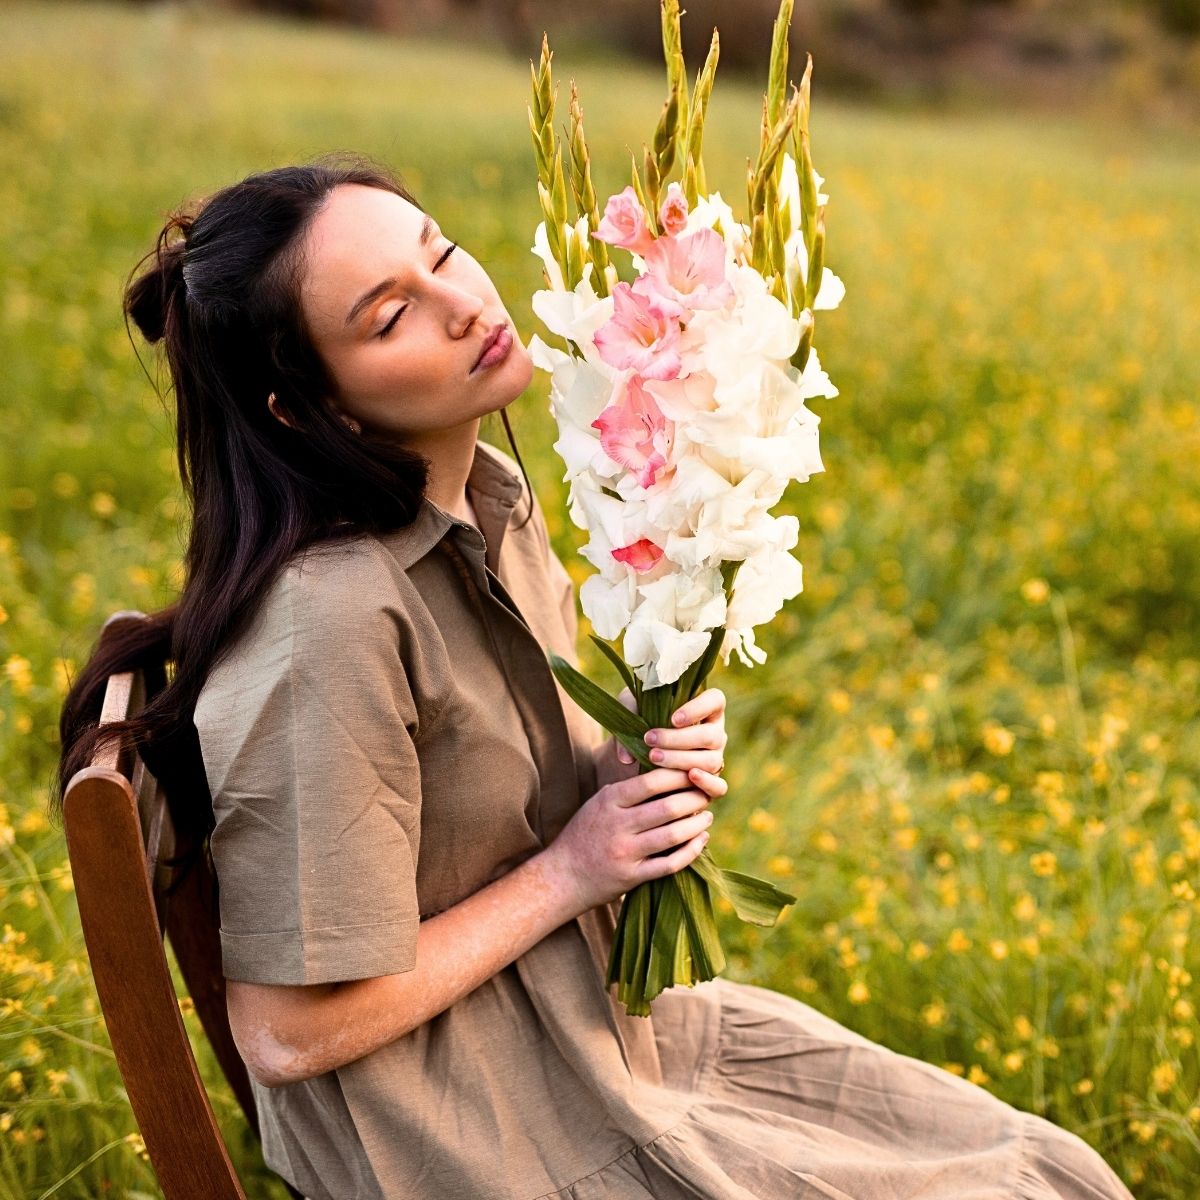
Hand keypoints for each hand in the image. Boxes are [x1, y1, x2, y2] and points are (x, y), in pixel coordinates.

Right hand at [543, 767, 714, 914]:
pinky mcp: (632, 877)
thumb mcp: (599, 803)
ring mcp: (625, 853)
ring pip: (673, 835)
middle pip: (668, 807)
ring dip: (697, 824)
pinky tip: (701, 840)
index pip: (651, 781)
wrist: (563, 875)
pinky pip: (670, 864)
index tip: (693, 771)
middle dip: (694, 799)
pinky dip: (691, 851)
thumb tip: (667, 770)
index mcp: (609, 801)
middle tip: (706, 794)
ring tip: (707, 815)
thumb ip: (628, 789)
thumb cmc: (585, 832)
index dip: (678, 775)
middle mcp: (617, 825)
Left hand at [638, 687, 727, 802]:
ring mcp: (715, 759)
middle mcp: (715, 735)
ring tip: (653, 757)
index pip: (715, 700)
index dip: (699, 708)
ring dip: (681, 759)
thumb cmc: (639, 727)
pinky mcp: (711, 784)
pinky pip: (719, 787)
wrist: (635, 760)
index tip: (673, 719)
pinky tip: (690, 777)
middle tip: (649, 739)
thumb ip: (628, 716)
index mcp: (704, 711)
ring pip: (710, 760)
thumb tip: (627, 757)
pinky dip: (708, 783)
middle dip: (678, 739)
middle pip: (710, 735)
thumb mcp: (631, 710)